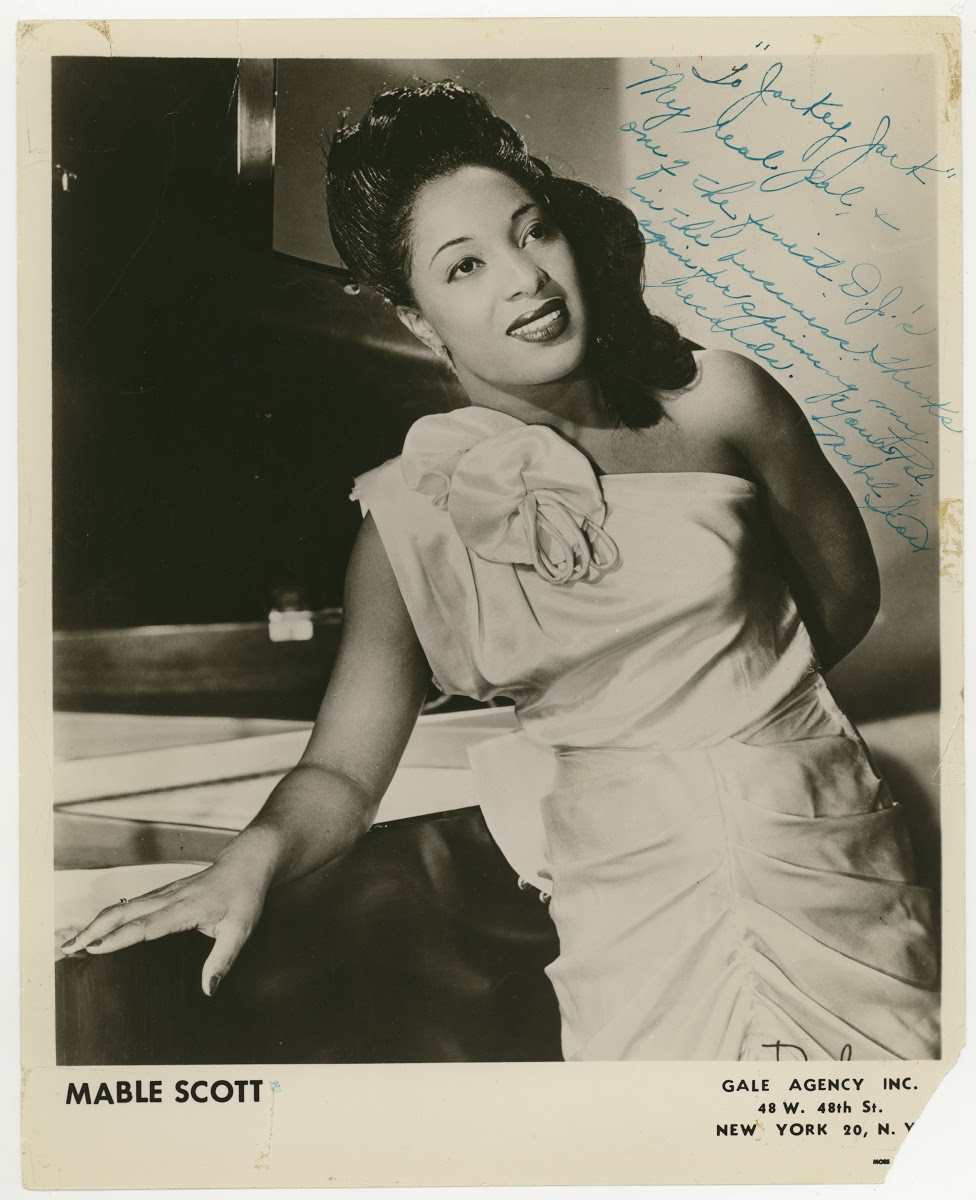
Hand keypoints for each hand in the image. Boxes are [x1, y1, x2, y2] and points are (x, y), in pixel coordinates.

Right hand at [60, 858, 269, 995]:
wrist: (247, 864)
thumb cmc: (245, 896)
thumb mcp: (241, 930)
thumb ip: (223, 960)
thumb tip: (208, 990)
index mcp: (186, 909)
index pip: (146, 925)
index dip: (119, 937)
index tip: (94, 948)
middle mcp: (169, 898)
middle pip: (124, 912)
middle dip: (94, 929)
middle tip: (69, 948)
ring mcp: (164, 893)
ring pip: (124, 906)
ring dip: (96, 922)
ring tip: (74, 942)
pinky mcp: (163, 892)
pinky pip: (132, 904)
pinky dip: (110, 916)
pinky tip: (98, 928)